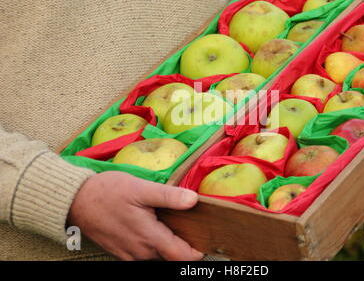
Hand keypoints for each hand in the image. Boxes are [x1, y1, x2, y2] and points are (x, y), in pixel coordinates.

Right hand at [67, 171, 203, 260]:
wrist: (75, 201)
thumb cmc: (107, 192)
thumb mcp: (141, 188)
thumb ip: (168, 196)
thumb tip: (193, 200)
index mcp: (149, 238)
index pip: (182, 256)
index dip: (197, 251)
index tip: (206, 238)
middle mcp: (141, 252)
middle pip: (171, 257)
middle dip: (184, 246)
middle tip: (192, 226)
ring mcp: (129, 254)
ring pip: (157, 256)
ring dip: (168, 245)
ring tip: (174, 224)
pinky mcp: (121, 252)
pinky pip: (143, 254)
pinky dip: (153, 245)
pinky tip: (153, 226)